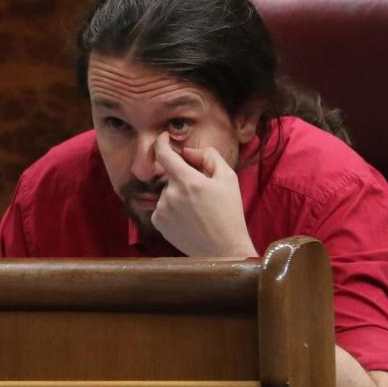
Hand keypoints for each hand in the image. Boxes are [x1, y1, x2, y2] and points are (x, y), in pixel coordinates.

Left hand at [150, 132, 257, 257]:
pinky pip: (162, 207)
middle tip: (203, 192)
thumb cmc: (229, 213)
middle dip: (184, 178)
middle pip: (171, 176)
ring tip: (198, 210)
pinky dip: (172, 208)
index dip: (161, 142)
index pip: (164, 154)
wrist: (222, 250)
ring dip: (179, 194)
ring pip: (167, 192)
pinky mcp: (158, 223)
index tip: (163, 137)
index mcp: (188, 181)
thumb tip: (187, 152)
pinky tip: (188, 218)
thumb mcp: (228, 178)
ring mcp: (162, 209)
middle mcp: (170, 194)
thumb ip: (208, 156)